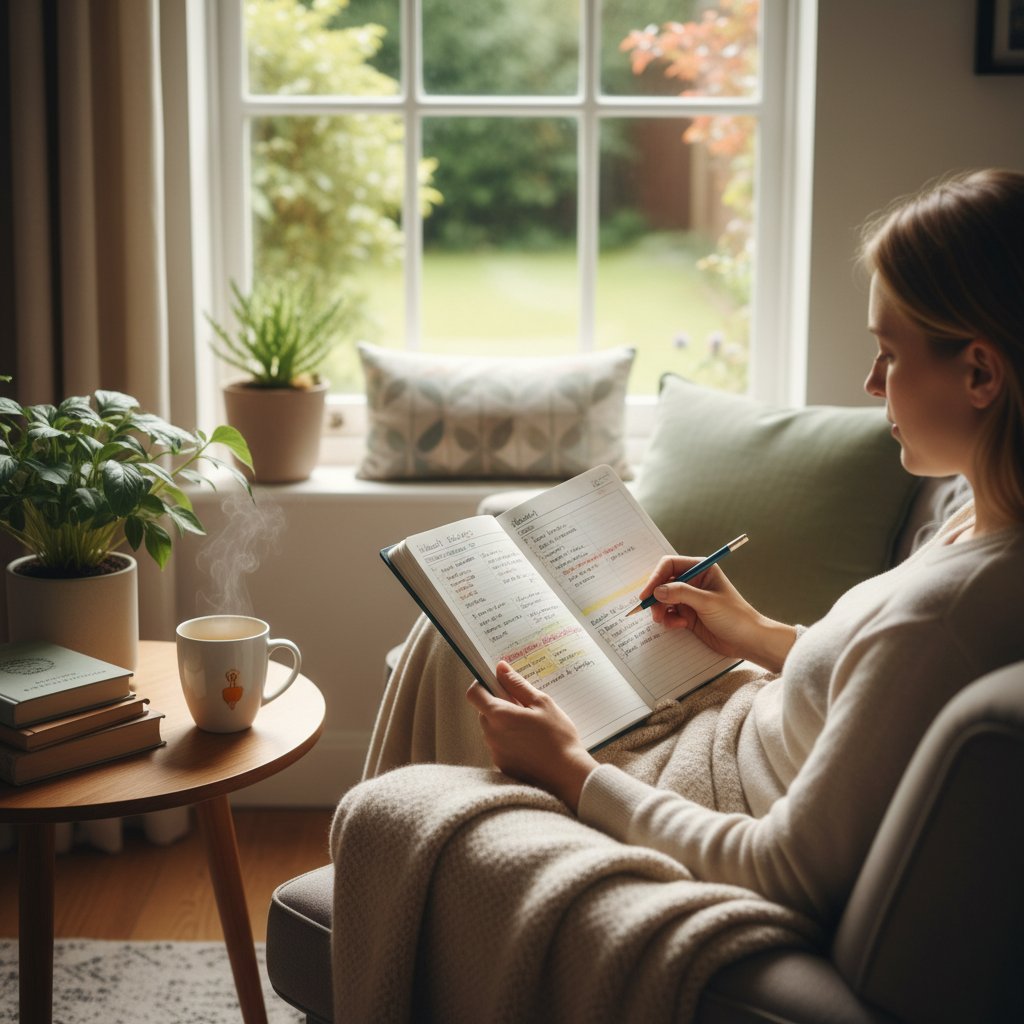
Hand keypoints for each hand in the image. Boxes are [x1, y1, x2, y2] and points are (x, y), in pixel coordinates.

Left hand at [466, 661, 597, 811]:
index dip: (483, 684)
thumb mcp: (541, 702)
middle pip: (484, 711)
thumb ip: (517, 684)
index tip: (498, 683)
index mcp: (499, 716)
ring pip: (493, 728)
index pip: (474, 694)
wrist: (567, 774)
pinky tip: (531, 743)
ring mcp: (495, 752)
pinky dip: (510, 740)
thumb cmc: (558, 736)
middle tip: (524, 705)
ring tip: (531, 726)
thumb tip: (500, 668)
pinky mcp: (502, 765)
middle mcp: (491, 734)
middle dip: (499, 704)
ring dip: (505, 723)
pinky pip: (500, 745)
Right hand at [638, 556, 796, 672]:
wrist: (748, 641)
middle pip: (664, 582)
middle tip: (653, 611)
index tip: (647, 593)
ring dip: (661, 610)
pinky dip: (670, 620)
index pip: (671, 565)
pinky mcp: (689, 614)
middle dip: (656, 596)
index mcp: (701, 569)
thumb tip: (657, 590)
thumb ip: (681, 593)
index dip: (656, 577)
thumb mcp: (707, 602)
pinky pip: (670, 614)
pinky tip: (681, 626)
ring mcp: (690, 599)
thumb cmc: (735, 617)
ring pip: (664, 599)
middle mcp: (694, 581)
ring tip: (665, 621)